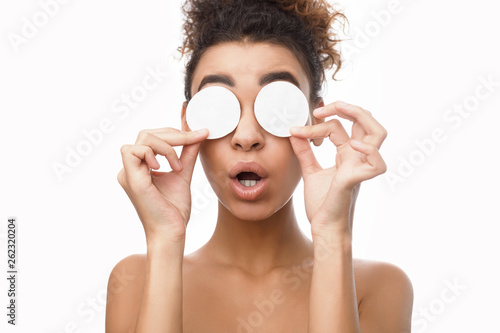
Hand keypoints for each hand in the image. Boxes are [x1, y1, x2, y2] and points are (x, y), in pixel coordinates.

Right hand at [117, 127, 208, 242]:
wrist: (172, 232)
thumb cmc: (174, 209)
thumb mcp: (183, 173)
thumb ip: (187, 153)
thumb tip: (198, 133)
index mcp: (140, 167)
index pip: (152, 137)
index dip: (175, 133)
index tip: (199, 134)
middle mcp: (131, 168)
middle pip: (147, 133)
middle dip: (174, 135)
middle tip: (192, 142)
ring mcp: (128, 173)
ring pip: (143, 138)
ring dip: (167, 146)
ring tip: (178, 166)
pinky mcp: (130, 179)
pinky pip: (133, 150)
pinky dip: (153, 153)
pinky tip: (165, 168)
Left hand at [289, 101, 386, 235]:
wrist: (323, 228)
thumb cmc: (321, 204)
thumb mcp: (310, 171)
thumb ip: (304, 152)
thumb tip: (294, 131)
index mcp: (347, 154)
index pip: (339, 127)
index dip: (319, 122)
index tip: (295, 129)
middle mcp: (357, 158)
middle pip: (367, 122)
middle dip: (347, 107)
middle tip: (322, 108)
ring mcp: (360, 167)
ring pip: (378, 134)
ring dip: (361, 116)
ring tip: (339, 111)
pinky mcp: (358, 181)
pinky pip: (377, 163)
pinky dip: (368, 150)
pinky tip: (350, 145)